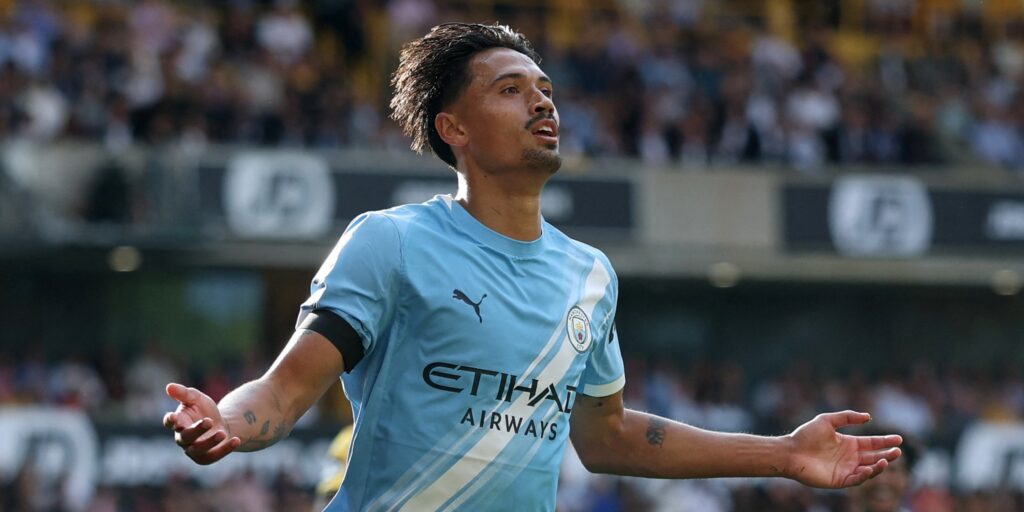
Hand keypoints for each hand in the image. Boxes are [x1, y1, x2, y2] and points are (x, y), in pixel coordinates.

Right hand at [163, 383, 240, 464]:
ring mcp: (193, 449)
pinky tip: (236, 440)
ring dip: (210, 442)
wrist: (220, 423)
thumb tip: (169, 386)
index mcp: (178, 421)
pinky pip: (213, 456)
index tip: (173, 417)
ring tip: (222, 433)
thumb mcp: (196, 398)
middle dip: (196, 430)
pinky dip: (225, 449)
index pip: (169, 422)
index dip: (170, 420)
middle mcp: (182, 438)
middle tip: (209, 421)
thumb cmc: (203, 409)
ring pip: (198, 449)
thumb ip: (183, 393)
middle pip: (185, 437)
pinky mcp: (205, 457)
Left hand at [784, 410, 901, 487]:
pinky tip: (870, 468)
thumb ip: (847, 417)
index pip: (871, 443)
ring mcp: (845, 469)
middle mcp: (849, 457)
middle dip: (887, 454)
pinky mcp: (839, 480)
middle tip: (898, 451)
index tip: (898, 439)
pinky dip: (865, 475)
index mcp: (848, 443)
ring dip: (879, 466)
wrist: (790, 451)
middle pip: (873, 456)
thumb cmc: (806, 435)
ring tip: (886, 460)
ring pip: (868, 469)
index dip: (885, 441)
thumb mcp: (827, 420)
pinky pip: (857, 479)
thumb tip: (868, 417)